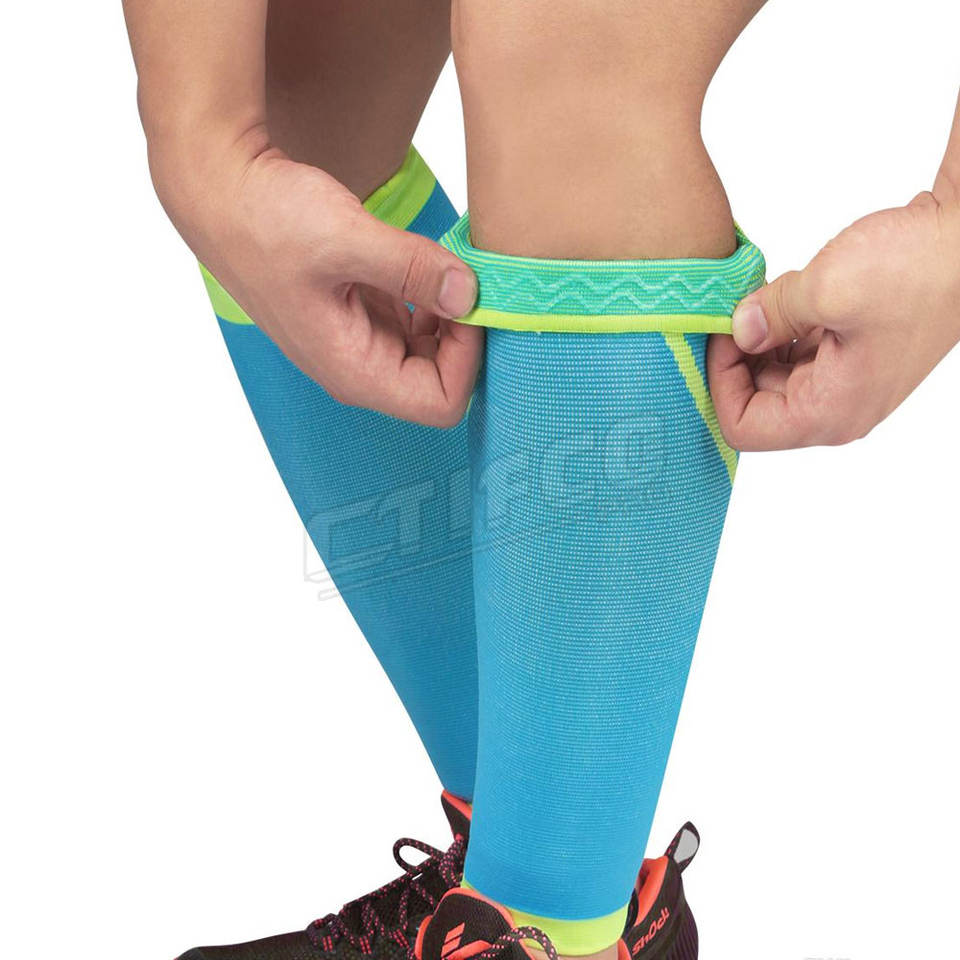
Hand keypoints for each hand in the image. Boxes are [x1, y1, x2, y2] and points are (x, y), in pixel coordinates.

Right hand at [157, 132, 480, 427]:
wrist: (221, 191)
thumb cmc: (267, 221)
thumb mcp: (347, 239)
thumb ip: (414, 269)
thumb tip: (470, 294)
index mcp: (353, 371)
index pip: (440, 402)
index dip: (468, 359)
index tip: (468, 302)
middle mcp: (359, 367)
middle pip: (442, 381)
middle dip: (465, 336)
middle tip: (468, 279)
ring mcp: (360, 341)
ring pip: (433, 350)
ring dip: (450, 312)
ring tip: (445, 263)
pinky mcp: (362, 313)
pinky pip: (416, 321)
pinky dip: (432, 295)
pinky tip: (424, 260)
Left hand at [709, 92, 959, 450]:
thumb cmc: (917, 269)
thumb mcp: (827, 288)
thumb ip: (768, 316)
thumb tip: (737, 329)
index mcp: (831, 412)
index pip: (743, 428)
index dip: (719, 384)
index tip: (721, 336)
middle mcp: (837, 407)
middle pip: (755, 402)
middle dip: (735, 359)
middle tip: (729, 312)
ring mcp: (846, 379)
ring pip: (773, 374)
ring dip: (757, 338)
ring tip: (762, 297)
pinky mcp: (851, 351)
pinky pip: (797, 351)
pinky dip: (780, 326)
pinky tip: (784, 293)